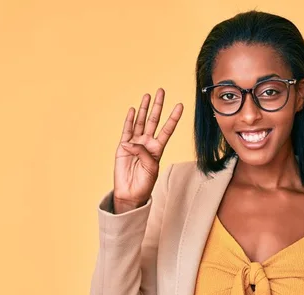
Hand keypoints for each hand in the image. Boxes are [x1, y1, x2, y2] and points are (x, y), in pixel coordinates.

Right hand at [113, 88, 182, 212]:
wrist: (131, 193)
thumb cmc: (144, 183)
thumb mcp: (151, 168)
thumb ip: (143, 153)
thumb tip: (130, 143)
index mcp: (158, 148)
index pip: (167, 129)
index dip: (173, 117)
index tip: (180, 105)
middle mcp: (147, 143)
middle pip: (154, 120)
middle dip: (158, 106)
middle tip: (161, 91)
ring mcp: (135, 143)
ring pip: (140, 122)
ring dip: (144, 108)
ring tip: (147, 95)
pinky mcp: (123, 147)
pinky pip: (126, 130)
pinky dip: (129, 120)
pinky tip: (132, 109)